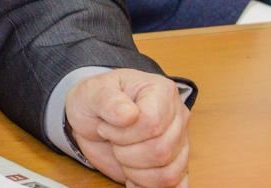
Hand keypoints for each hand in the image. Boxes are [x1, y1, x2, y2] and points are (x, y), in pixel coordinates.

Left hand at [65, 69, 189, 187]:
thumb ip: (107, 100)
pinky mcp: (175, 165)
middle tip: (112, 141)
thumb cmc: (95, 100)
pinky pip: (175, 186)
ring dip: (135, 172)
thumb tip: (129, 114)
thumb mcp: (91, 92)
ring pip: (167, 174)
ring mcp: (179, 143)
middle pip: (161, 151)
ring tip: (121, 155)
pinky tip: (133, 180)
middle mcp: (176, 117)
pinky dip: (150, 187)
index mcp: (161, 91)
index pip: (153, 124)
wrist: (93, 117)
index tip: (105, 127)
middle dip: (126, 153)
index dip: (124, 134)